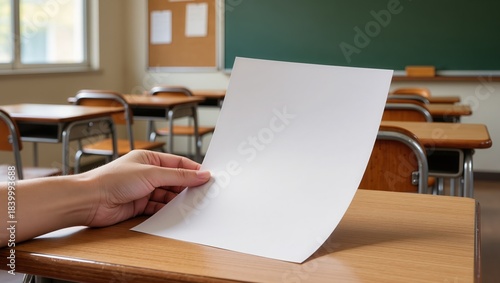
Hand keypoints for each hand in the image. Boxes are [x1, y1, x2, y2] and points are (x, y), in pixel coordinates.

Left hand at [83, 150, 210, 226]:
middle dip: (188, 187)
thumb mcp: (152, 174)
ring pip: (168, 195)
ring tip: (193, 205)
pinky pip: (159, 208)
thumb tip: (201, 174)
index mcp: (149, 159)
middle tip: (204, 194)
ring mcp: (143, 190)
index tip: (208, 177)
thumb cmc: (113, 180)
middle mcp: (147, 174)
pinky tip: (177, 213)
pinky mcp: (139, 206)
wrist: (90, 200)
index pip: (178, 163)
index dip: (193, 170)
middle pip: (174, 180)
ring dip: (179, 200)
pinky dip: (168, 210)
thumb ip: (178, 176)